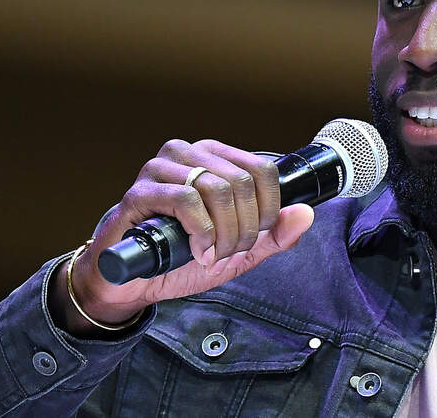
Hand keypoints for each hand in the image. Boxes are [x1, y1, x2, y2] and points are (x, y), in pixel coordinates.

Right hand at [51, 138, 313, 336]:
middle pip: (241, 182)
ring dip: (224, 233)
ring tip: (213, 254)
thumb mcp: (239, 251)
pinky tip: (198, 253)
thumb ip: (274, 235)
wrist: (131, 282)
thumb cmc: (181, 258)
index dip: (270, 208)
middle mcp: (188, 153)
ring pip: (216, 188)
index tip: (258, 236)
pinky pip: (185, 200)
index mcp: (214, 158)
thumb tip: (306, 213)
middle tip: (231, 251)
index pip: (262, 168)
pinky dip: (201, 232)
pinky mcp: (139, 192)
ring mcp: (160, 169)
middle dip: (246, 227)